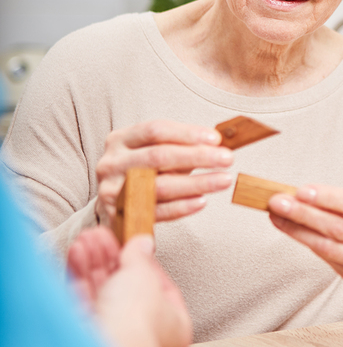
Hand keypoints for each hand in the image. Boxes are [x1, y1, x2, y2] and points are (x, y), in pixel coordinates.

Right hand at [68, 226, 191, 346]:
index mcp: (173, 325)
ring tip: (87, 237)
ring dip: (93, 261)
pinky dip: (80, 274)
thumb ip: (140, 256)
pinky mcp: (87, 335)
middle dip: (111, 257)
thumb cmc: (138, 321)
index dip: (145, 263)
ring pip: (103, 291)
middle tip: (101, 235)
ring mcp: (115, 335)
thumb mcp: (144, 274)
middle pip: (126, 287)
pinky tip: (77, 252)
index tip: (133, 245)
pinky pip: (85, 300)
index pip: (160, 287)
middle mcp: (144, 334)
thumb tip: (143, 243)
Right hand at [95, 120, 232, 226]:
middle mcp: (112, 162)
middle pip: (158, 156)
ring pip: (160, 186)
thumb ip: (180, 147)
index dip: (187, 133)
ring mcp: (112, 190)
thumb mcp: (154, 153)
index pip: (155, 130)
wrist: (112, 205)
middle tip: (227, 159)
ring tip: (223, 180)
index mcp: (120, 139)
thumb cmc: (141, 173)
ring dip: (196, 183)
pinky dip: (182, 207)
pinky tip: (202, 201)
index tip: (216, 138)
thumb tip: (218, 144)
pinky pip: (156, 211)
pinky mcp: (118, 216)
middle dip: (197, 156)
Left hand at [268, 185, 342, 295]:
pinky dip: (308, 243)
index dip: (327, 198)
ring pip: (330, 248)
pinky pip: (329, 260)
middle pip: (340, 228)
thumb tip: (298, 195)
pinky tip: (293, 230)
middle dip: (304, 214)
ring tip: (277, 216)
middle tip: (278, 202)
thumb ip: (342, 201)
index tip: (300, 191)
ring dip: (299, 231)